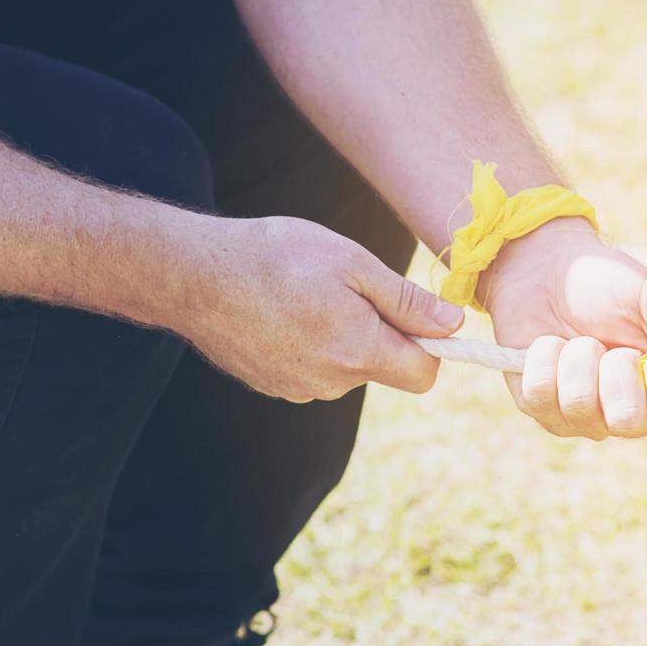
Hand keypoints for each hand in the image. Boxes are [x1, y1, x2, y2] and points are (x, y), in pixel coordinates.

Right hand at [175, 215, 462, 401]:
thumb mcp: (353, 264)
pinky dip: (310, 343)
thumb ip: (407, 301)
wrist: (193, 274)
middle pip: (384, 368)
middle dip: (380, 333)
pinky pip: (314, 368)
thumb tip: (454, 325)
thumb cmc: (277, 257)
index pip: (424, 375)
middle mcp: (332, 382)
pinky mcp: (273, 385)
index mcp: (359, 352)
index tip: (413, 313)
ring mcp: (299, 389)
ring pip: (348, 366)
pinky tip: (283, 311)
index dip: (430, 344)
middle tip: (347, 288)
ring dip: (343, 336)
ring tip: (307, 295)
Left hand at [482, 218, 646, 454]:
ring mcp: (581, 416)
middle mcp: (627, 413)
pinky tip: (548, 343)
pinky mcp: (539, 407)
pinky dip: (545, 357)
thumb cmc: (609, 283)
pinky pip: (540, 396)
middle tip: (612, 344)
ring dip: (579, 357)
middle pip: (629, 423)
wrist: (546, 264)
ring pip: (581, 407)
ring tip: (578, 337)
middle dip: (618, 371)